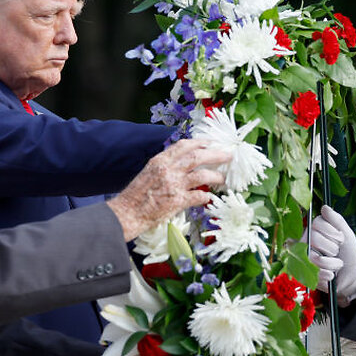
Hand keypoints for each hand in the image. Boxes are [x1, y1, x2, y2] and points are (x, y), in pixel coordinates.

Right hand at [107, 138, 229, 241]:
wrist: (127, 213)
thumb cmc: (136, 195)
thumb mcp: (149, 173)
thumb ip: (166, 166)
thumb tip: (183, 164)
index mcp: (160, 161)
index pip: (183, 146)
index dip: (200, 142)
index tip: (212, 142)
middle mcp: (168, 170)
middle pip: (198, 157)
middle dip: (216, 154)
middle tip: (228, 155)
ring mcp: (174, 185)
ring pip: (202, 175)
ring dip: (216, 176)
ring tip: (223, 179)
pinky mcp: (177, 201)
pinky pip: (199, 195)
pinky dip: (206, 196)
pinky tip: (209, 197)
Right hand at [302, 205, 355, 304]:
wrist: (350, 275)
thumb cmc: (348, 253)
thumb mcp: (347, 234)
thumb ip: (336, 220)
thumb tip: (324, 207)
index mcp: (315, 229)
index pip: (316, 223)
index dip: (331, 231)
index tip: (341, 238)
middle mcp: (306, 242)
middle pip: (314, 238)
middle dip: (332, 248)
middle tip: (337, 251)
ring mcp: (303, 258)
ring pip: (314, 257)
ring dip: (333, 263)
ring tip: (336, 264)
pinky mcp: (304, 274)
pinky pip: (314, 272)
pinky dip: (328, 274)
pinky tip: (331, 274)